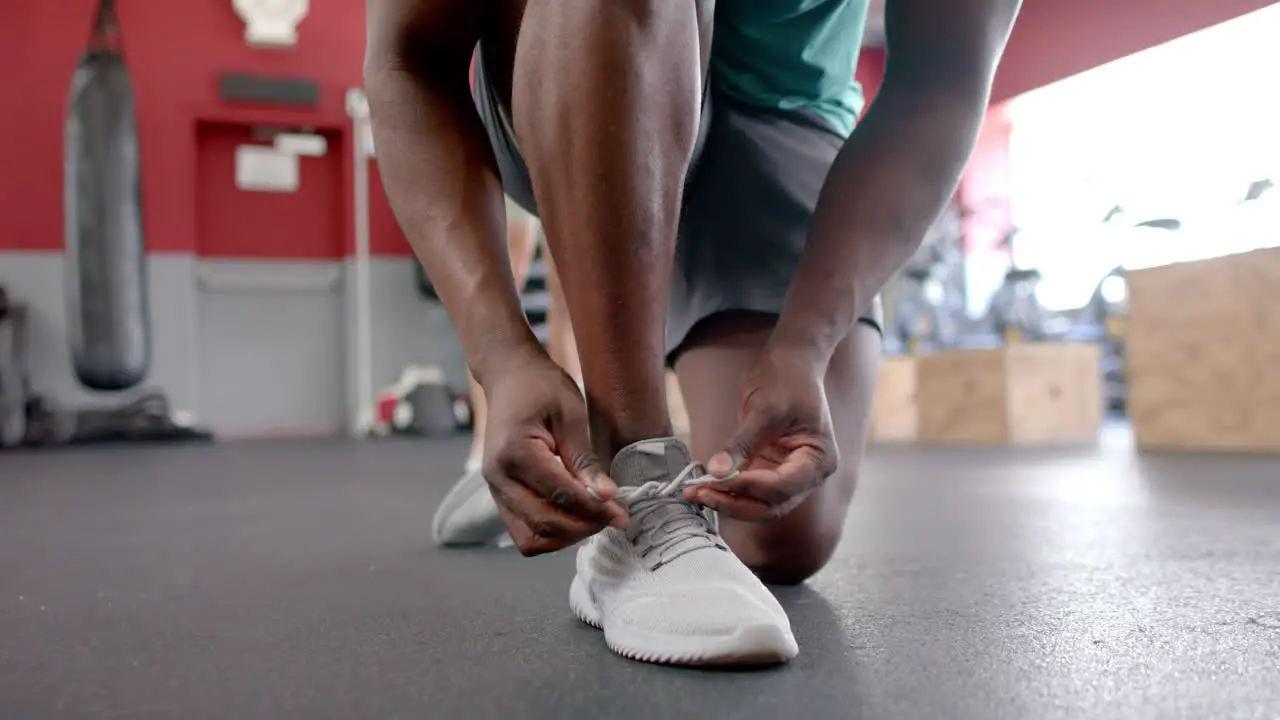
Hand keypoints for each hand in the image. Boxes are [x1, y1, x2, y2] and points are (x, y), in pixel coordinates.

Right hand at [481, 347, 626, 554]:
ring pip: (530, 538)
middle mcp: (498, 477)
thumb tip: (607, 496)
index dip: (595, 510)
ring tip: (593, 518)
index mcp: (516, 453)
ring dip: (565, 536)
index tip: (622, 514)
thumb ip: (586, 461)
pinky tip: (574, 517)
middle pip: (544, 523)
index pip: (560, 495)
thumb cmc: (540, 387)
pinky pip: (523, 530)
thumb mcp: (571, 415)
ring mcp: (494, 489)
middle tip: (612, 517)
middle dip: (582, 527)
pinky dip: (550, 532)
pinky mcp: (499, 495)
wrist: (509, 376)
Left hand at [684, 348, 838, 520]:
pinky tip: (701, 485)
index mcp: (819, 460)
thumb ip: (743, 443)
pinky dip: (725, 490)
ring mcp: (787, 474)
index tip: (716, 480)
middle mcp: (807, 475)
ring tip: (693, 491)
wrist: (790, 362)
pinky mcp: (767, 469)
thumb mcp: (766, 409)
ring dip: (726, 501)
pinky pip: (746, 489)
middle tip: (700, 493)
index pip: (783, 488)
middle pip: (770, 505)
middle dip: (734, 503)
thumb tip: (717, 471)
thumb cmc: (787, 379)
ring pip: (756, 503)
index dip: (749, 487)